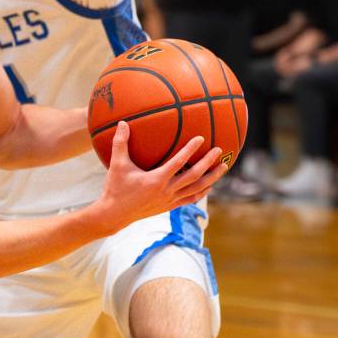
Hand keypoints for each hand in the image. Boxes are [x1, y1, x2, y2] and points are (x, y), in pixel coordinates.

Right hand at [93, 123, 226, 233]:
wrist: (114, 215)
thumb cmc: (115, 188)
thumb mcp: (117, 165)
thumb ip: (120, 143)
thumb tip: (122, 123)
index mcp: (156, 180)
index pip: (178, 162)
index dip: (190, 150)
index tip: (201, 138)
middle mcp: (166, 191)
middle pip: (194, 176)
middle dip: (208, 163)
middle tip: (219, 150)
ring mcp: (169, 200)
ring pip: (196, 189)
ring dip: (211, 178)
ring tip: (223, 167)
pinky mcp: (168, 207)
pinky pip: (190, 199)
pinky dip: (201, 192)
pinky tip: (209, 186)